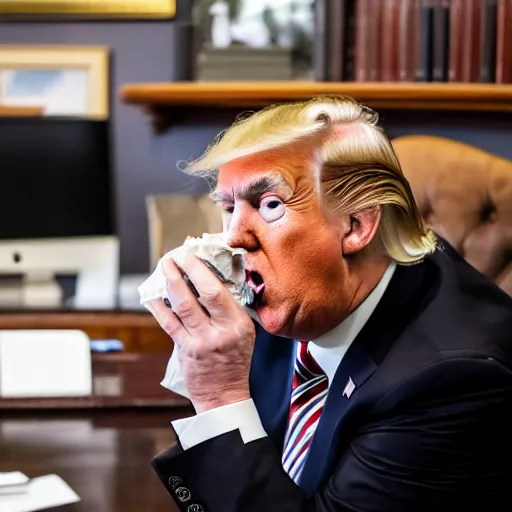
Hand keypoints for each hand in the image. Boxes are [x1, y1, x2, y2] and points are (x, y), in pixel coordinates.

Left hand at [150, 255, 255, 412]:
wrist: (224, 395)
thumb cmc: (235, 362)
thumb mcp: (245, 333)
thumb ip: (230, 310)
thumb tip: (209, 282)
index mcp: (238, 324)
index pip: (218, 291)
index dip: (201, 270)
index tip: (191, 256)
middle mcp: (220, 331)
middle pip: (200, 294)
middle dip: (183, 271)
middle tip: (174, 256)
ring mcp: (200, 342)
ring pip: (181, 307)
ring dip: (170, 284)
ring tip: (164, 269)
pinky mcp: (185, 350)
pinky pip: (169, 324)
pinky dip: (159, 307)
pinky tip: (153, 295)